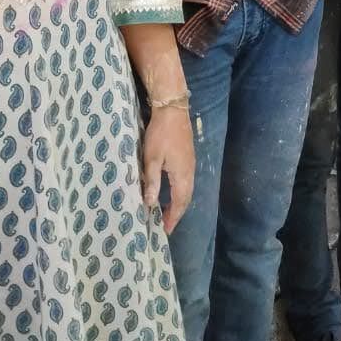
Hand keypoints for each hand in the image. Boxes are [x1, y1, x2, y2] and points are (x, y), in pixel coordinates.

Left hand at [142, 105, 194, 232]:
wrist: (172, 110)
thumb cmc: (160, 134)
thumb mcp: (152, 158)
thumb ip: (152, 181)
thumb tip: (150, 204)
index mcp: (182, 174)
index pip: (179, 202)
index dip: (172, 217)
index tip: (165, 231)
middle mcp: (189, 171)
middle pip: (186, 198)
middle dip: (177, 213)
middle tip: (166, 226)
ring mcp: (190, 164)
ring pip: (187, 190)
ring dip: (179, 203)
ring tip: (167, 213)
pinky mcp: (188, 157)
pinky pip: (186, 182)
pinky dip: (180, 193)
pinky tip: (171, 193)